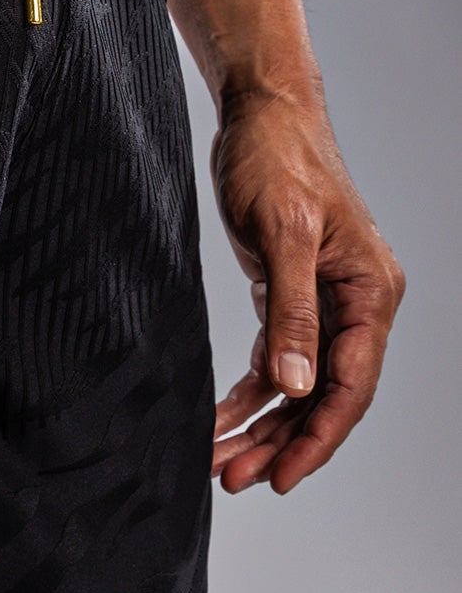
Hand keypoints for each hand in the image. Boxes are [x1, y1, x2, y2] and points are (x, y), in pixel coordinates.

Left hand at [209, 83, 404, 493]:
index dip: (315, 439)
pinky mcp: (289, 292)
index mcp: (370, 294)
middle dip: (282, 443)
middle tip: (234, 479)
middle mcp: (355, 304)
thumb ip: (291, 310)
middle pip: (324, 396)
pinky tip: (222, 417)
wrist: (260, 113)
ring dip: (263, 426)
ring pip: (298, 383)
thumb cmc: (277, 159)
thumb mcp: (282, 233)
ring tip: (222, 462)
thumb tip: (295, 385)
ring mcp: (324, 300)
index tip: (279, 479)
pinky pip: (275, 357)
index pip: (350, 387)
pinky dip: (250, 390)